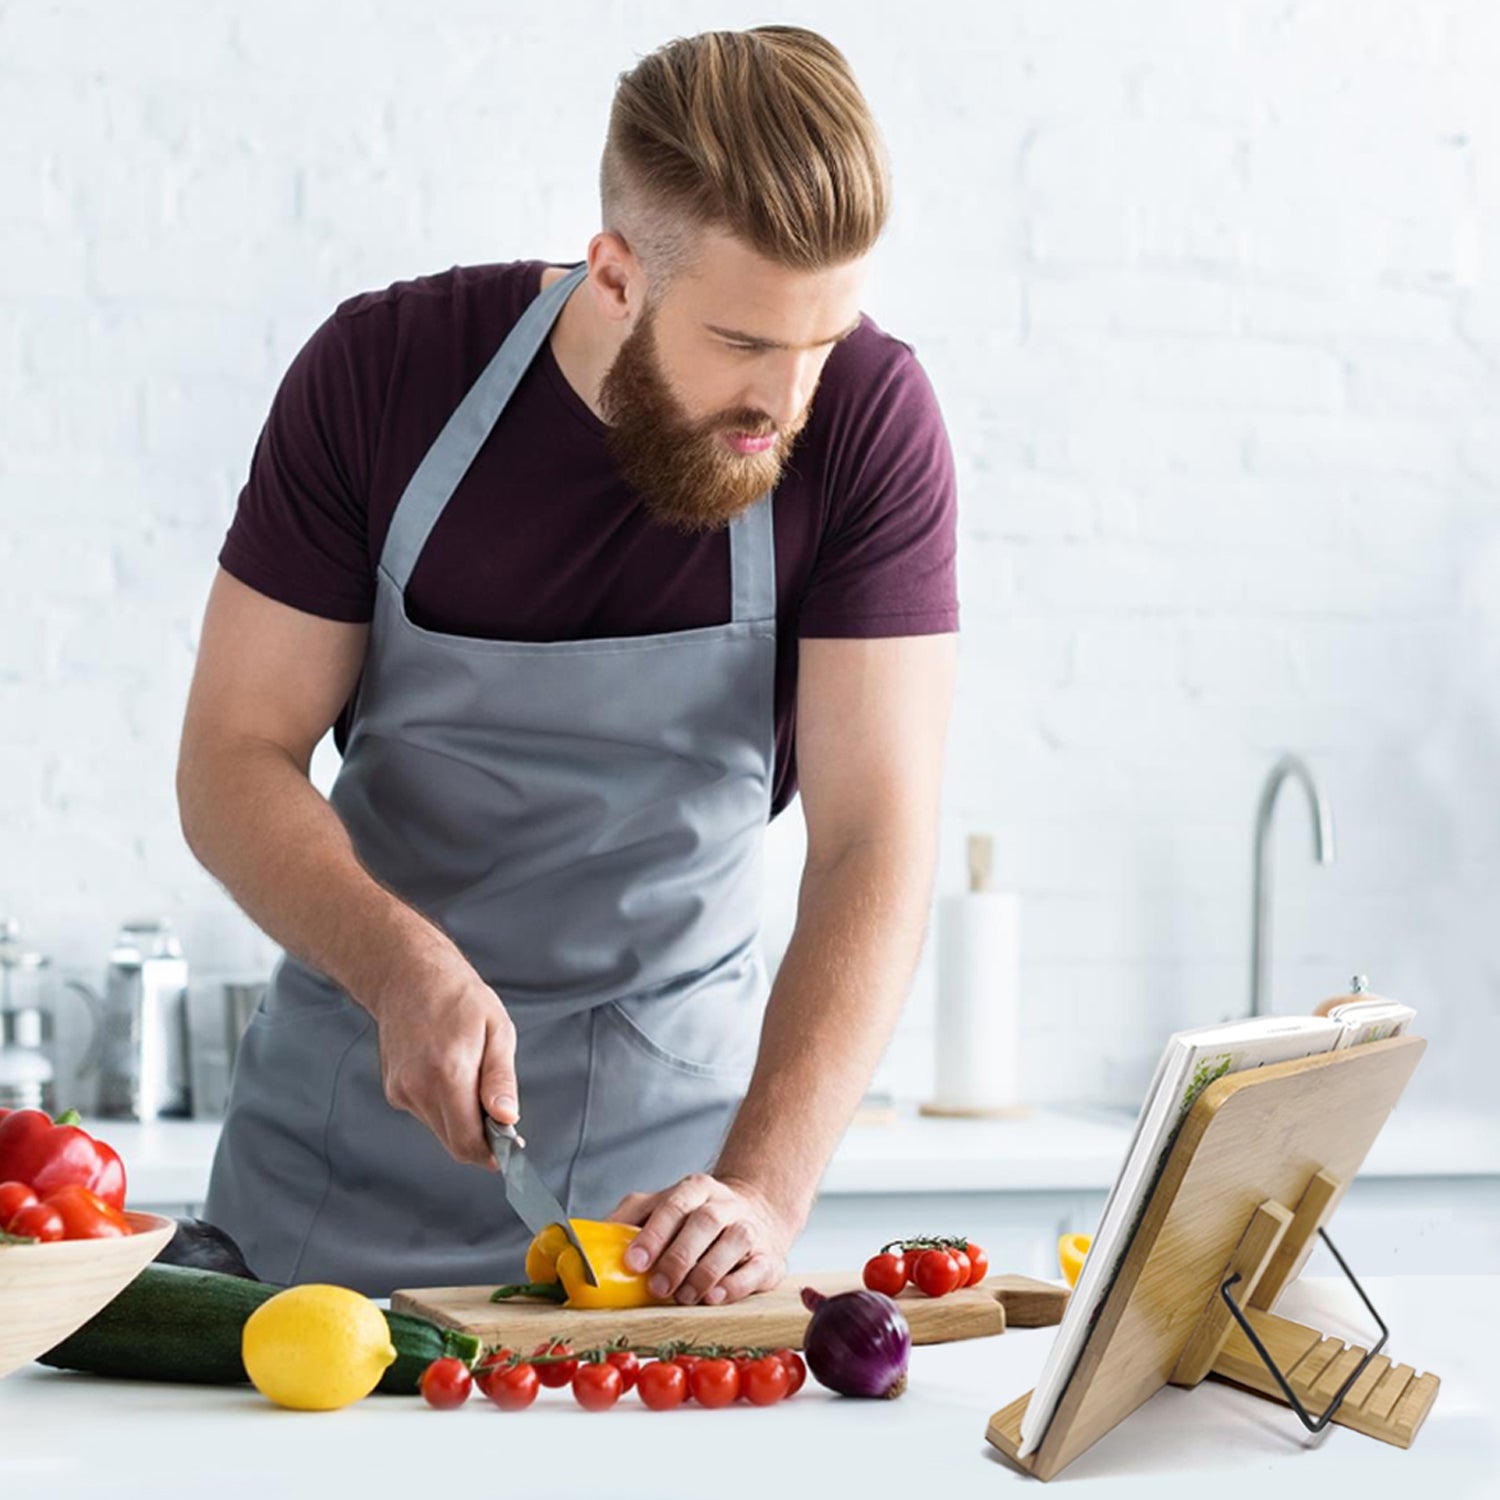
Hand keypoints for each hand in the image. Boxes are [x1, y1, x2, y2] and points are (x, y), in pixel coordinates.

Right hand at [363, 949, 518, 1168]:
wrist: (409, 975)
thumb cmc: (459, 997)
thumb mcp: (496, 1029)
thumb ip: (500, 1079)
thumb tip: (508, 1119)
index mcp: (447, 1073)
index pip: (467, 1142)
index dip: (493, 1154)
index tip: (512, 1147)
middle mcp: (417, 1088)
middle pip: (453, 1142)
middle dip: (481, 1139)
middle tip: (501, 1117)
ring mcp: (401, 1090)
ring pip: (440, 1130)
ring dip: (462, 1121)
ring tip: (474, 1080)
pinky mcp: (393, 1090)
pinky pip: (427, 1113)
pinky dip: (445, 1106)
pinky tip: (450, 1072)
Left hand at [606, 1173, 793, 1306]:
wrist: (755, 1214)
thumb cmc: (695, 1219)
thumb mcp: (661, 1207)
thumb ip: (630, 1218)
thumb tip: (591, 1240)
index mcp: (695, 1189)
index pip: (673, 1205)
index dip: (653, 1234)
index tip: (633, 1261)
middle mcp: (725, 1204)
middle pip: (704, 1222)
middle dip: (678, 1257)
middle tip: (657, 1287)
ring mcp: (750, 1229)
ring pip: (733, 1242)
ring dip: (705, 1273)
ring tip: (683, 1297)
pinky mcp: (769, 1258)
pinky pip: (756, 1269)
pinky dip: (735, 1285)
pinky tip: (714, 1297)